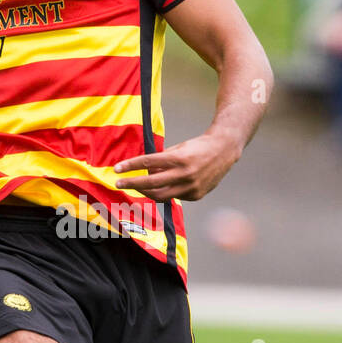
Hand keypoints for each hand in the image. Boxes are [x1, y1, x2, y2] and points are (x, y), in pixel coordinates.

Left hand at [114, 131, 242, 202]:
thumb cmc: (198, 146)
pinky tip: (162, 186)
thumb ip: (161, 160)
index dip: (130, 166)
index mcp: (179, 158)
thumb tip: (144, 171)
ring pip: (161, 195)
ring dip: (145, 191)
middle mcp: (185, 173)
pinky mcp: (196, 195)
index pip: (148, 162)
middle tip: (118, 183)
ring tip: (136, 186)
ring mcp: (192, 187)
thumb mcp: (179, 148)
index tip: (116, 169)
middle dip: (132, 183)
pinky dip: (165, 191)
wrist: (225, 150)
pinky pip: (175, 196)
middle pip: (152, 183)